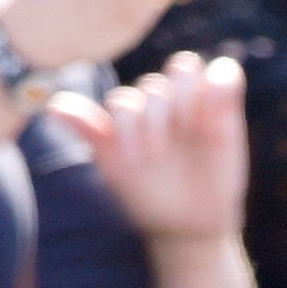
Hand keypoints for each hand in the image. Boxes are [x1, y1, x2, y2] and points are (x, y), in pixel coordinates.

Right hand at [45, 52, 247, 243]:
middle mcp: (160, 106)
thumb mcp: (226, 143)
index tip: (204, 121)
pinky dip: (70, 113)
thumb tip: (224, 66)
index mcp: (192, 100)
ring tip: (146, 157)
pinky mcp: (108, 146)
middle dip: (165, 114)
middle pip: (154, 87)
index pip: (183, 69)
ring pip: (123, 103)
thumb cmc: (218, 178)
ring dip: (134, 124)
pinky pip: (82, 121)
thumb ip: (224, 104)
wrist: (195, 221)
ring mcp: (133, 126)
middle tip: (174, 146)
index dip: (192, 89)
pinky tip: (59, 110)